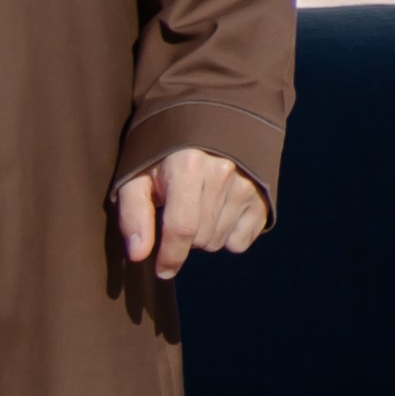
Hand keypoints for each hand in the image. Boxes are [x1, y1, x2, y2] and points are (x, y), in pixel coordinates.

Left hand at [112, 148, 266, 279]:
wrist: (208, 125)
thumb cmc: (164, 156)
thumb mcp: (137, 177)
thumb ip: (133, 215)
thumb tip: (138, 254)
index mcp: (188, 166)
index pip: (182, 227)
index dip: (170, 256)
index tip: (162, 270)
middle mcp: (223, 173)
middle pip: (201, 238)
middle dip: (185, 238)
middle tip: (178, 215)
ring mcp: (247, 185)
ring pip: (220, 242)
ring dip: (204, 237)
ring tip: (198, 211)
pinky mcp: (261, 197)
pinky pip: (241, 241)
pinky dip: (228, 237)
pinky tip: (218, 215)